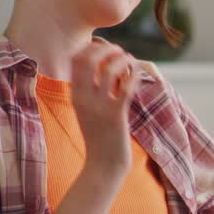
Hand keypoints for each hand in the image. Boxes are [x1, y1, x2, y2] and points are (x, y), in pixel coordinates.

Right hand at [70, 40, 137, 177]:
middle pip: (89, 59)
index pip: (76, 59)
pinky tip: (137, 75)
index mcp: (75, 95)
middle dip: (107, 49)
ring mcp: (99, 107)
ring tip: (131, 62)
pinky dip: (133, 76)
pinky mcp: (115, 116)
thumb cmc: (100, 137)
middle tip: (120, 52)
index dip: (92, 48)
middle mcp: (83, 98)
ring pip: (109, 69)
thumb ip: (93, 90)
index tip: (106, 50)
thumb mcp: (89, 111)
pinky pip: (126, 87)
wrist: (103, 165)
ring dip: (123, 60)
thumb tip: (107, 67)